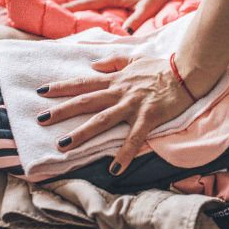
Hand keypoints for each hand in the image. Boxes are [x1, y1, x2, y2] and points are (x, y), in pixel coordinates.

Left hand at [35, 53, 194, 174]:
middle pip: (86, 101)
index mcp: (116, 80)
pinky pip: (134, 137)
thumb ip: (113, 61)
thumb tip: (93, 64)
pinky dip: (124, 153)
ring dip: (82, 133)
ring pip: (103, 120)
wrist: (187, 72)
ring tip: (63, 145)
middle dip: (62, 110)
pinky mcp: (149, 116)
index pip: (84, 83)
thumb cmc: (162, 67)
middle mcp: (120, 92)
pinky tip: (114, 169)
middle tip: (40, 120)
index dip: (62, 87)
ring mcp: (133, 104)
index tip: (41, 92)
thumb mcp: (134, 59)